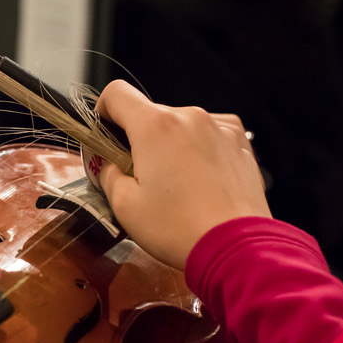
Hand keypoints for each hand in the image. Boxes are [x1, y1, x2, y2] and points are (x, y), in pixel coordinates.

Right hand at [96, 80, 270, 269]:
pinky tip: (200, 181)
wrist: (236, 248)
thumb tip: (109, 165)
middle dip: (139, 140)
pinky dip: (199, 151)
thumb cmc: (179, 229)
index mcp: (155, 126)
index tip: (106, 135)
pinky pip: (209, 136)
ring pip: (181, 126)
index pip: (117, 93)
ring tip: (176, 186)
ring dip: (171, 146)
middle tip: (140, 177)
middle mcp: (189, 117)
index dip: (104, 112)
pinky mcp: (239, 143)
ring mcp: (219, 127)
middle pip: (151, 114)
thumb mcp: (124, 206)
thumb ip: (108, 175)